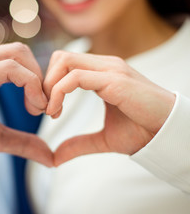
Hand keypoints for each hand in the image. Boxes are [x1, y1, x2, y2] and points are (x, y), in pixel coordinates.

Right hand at [0, 43, 51, 180]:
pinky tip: (33, 107)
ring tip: (40, 109)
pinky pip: (10, 68)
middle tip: (47, 108)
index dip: (40, 81)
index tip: (45, 109)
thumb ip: (22, 141)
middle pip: (22, 51)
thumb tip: (50, 156)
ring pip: (19, 54)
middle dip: (43, 78)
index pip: (20, 60)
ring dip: (39, 81)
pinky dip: (31, 84)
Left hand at [44, 51, 174, 165]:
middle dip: (45, 82)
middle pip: (60, 57)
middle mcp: (105, 66)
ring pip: (64, 62)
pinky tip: (56, 112)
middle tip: (43, 108)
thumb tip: (55, 157)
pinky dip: (58, 93)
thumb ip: (78, 143)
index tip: (48, 109)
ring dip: (49, 87)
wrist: (169, 135)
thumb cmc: (142, 132)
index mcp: (102, 72)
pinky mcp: (114, 80)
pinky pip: (74, 77)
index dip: (50, 83)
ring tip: (50, 112)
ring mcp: (110, 70)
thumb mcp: (103, 139)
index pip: (64, 63)